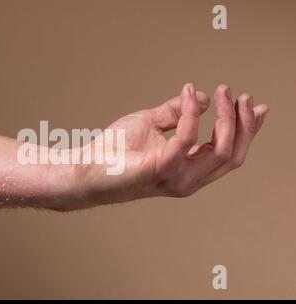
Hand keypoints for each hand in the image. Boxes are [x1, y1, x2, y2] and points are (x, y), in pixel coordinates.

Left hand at [67, 84, 268, 209]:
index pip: (228, 153)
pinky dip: (192, 113)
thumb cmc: (114, 150)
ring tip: (221, 92)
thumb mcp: (150, 123)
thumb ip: (177, 112)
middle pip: (231, 154)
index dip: (245, 130)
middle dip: (243, 123)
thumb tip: (202, 97)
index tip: (249, 104)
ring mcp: (176, 178)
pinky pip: (187, 138)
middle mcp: (187, 179)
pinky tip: (188, 94)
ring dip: (226, 118)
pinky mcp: (160, 170)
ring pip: (219, 149)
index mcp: (188, 170)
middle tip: (241, 96)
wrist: (87, 168)